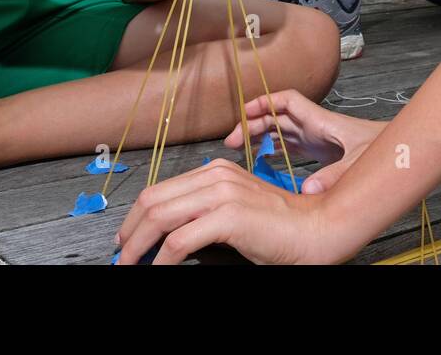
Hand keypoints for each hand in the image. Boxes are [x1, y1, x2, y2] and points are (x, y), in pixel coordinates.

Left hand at [113, 159, 351, 264]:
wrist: (318, 230)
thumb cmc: (282, 228)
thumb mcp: (235, 212)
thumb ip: (204, 214)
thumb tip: (169, 237)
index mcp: (216, 171)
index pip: (160, 189)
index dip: (136, 216)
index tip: (127, 238)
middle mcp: (216, 175)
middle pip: (153, 199)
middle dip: (130, 231)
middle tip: (122, 255)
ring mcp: (222, 193)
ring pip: (160, 217)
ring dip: (138, 246)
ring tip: (131, 265)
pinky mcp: (229, 216)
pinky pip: (180, 241)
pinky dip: (163, 260)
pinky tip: (159, 270)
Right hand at [224, 89, 385, 193]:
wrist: (402, 150)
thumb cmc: (385, 147)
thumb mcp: (359, 161)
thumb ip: (335, 176)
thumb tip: (308, 190)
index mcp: (321, 121)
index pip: (287, 101)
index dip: (264, 102)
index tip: (244, 113)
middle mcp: (316, 126)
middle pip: (276, 117)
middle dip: (252, 124)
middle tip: (231, 141)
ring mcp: (318, 137)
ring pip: (281, 130)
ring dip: (260, 136)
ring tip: (239, 149)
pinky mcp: (322, 150)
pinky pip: (291, 145)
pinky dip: (274, 149)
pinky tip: (263, 159)